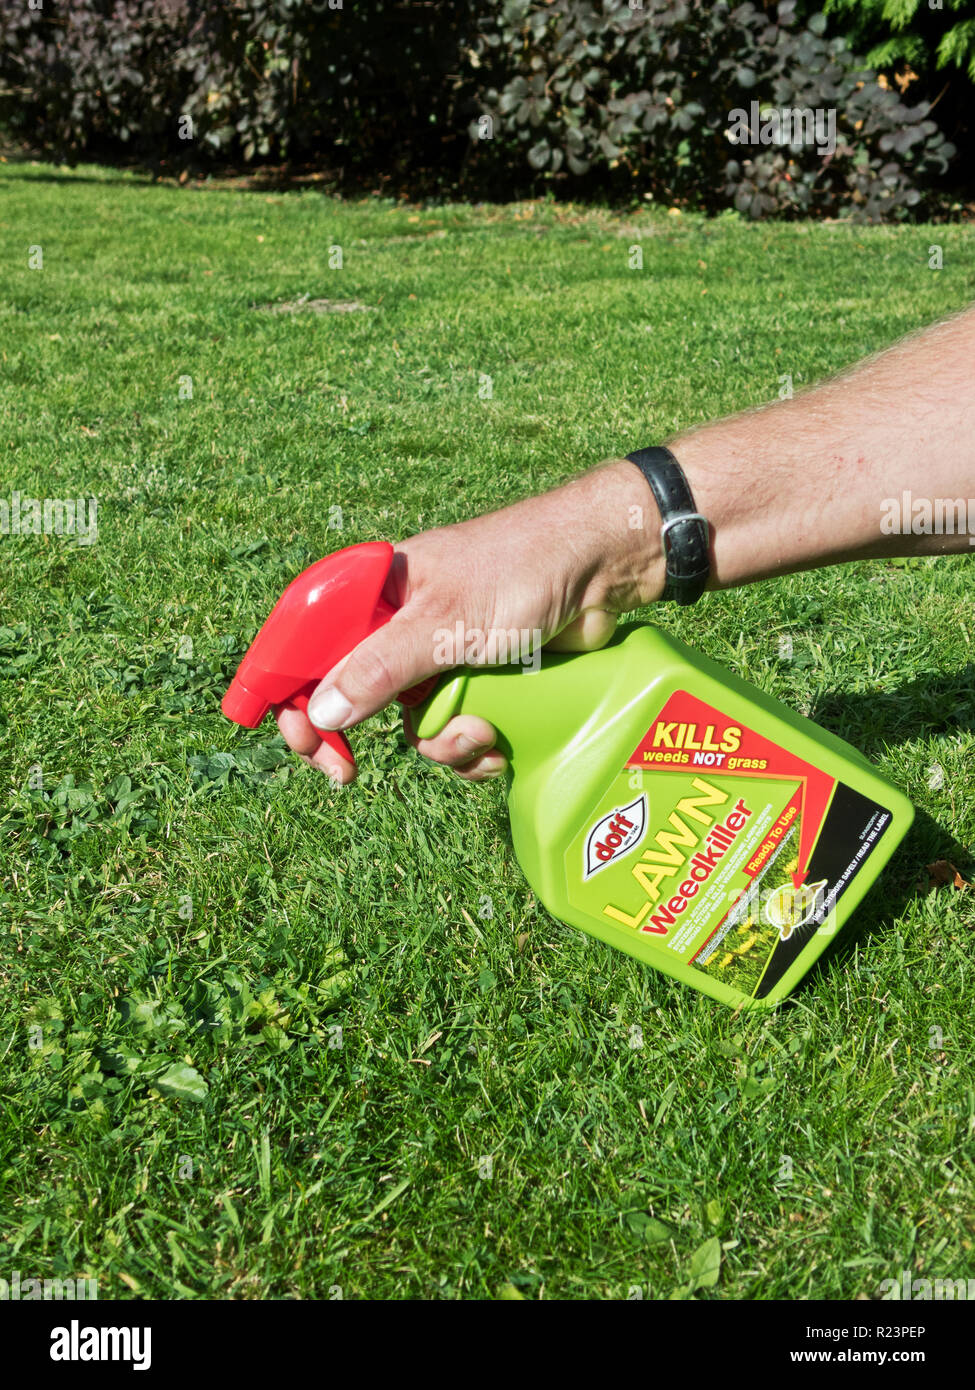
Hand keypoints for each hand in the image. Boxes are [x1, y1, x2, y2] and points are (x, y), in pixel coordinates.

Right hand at [274, 461, 663, 782]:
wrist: (603, 567)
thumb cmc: (519, 570)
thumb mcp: (442, 623)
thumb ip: (378, 667)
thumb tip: (321, 711)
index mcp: (377, 593)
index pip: (308, 643)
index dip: (291, 691)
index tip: (296, 737)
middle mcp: (402, 624)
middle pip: (352, 694)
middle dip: (354, 737)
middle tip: (346, 773)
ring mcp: (443, 655)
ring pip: (410, 723)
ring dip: (440, 743)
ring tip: (478, 736)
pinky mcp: (483, 681)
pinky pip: (455, 730)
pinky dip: (473, 746)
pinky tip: (500, 745)